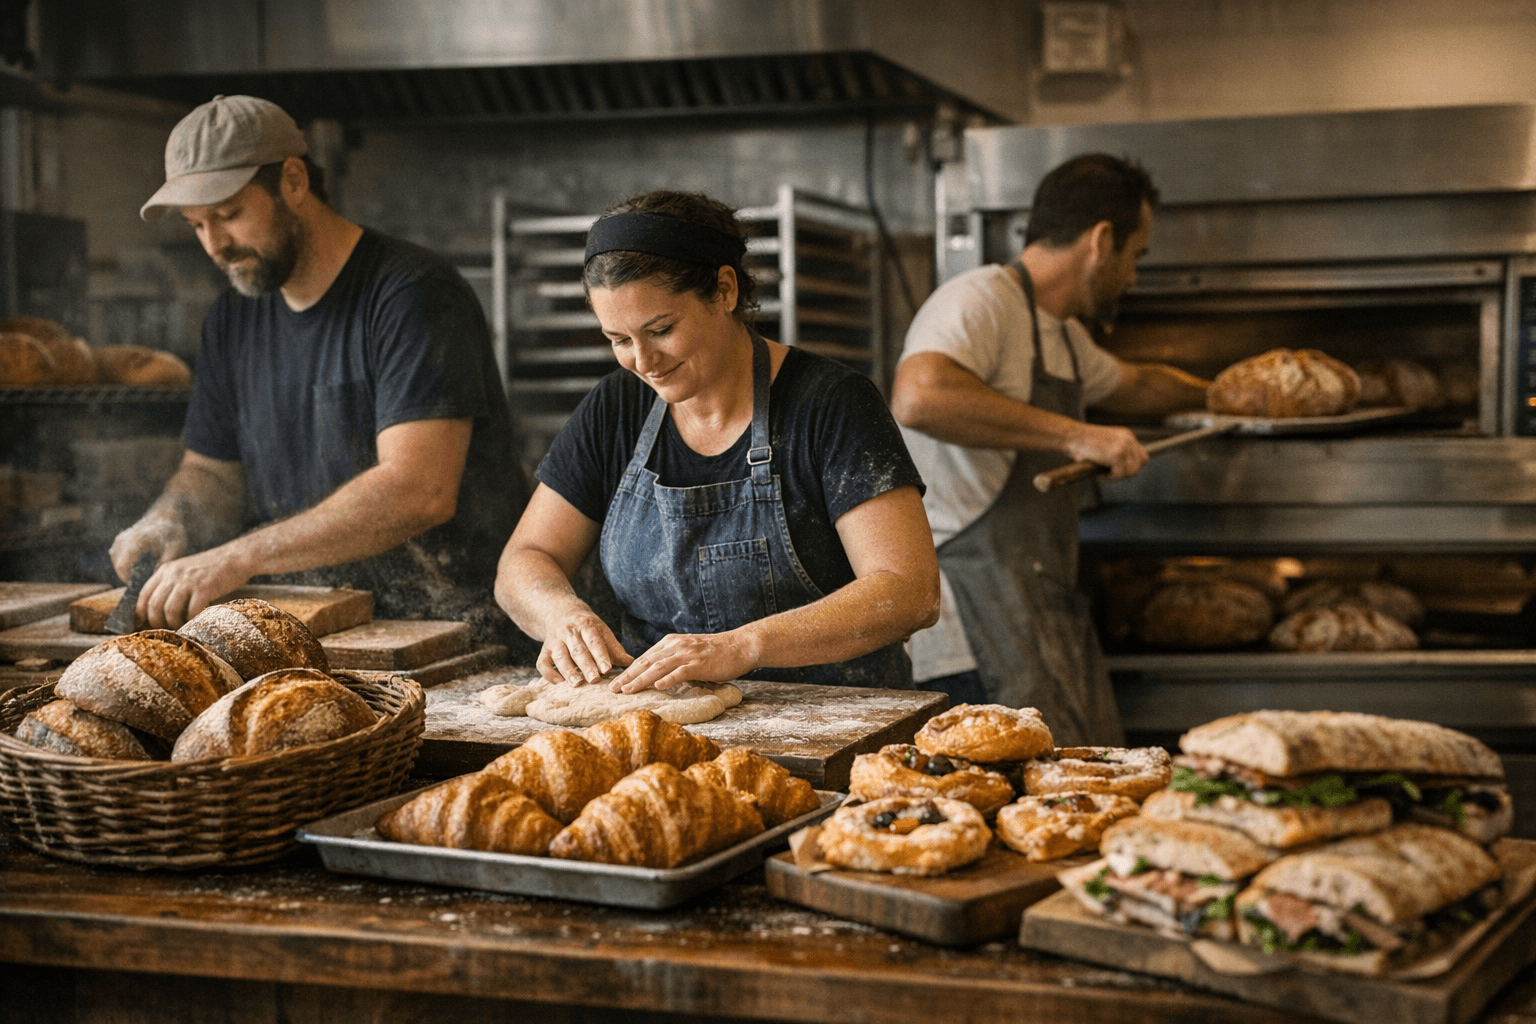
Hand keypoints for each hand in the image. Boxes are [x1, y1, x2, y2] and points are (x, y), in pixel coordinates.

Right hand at [109, 518, 186, 582]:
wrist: (166, 517)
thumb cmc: (172, 533)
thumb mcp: (175, 549)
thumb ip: (164, 563)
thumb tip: (154, 578)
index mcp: (136, 542)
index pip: (122, 566)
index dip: (128, 579)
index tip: (141, 585)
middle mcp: (124, 540)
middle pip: (118, 566)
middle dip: (129, 576)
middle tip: (145, 579)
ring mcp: (119, 540)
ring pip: (116, 563)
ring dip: (127, 570)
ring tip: (144, 570)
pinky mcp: (119, 541)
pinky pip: (116, 557)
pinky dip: (125, 563)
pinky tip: (140, 564)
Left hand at [136, 547, 252, 628]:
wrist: (237, 557)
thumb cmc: (212, 568)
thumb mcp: (185, 570)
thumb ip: (171, 583)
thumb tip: (159, 610)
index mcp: (166, 569)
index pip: (143, 595)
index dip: (141, 613)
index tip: (144, 624)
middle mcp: (173, 574)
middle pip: (154, 605)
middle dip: (157, 622)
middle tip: (166, 629)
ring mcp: (189, 580)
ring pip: (169, 610)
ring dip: (174, 623)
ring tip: (182, 626)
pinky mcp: (205, 587)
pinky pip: (191, 611)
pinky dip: (192, 620)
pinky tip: (196, 621)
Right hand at [536, 609, 631, 685]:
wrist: (561, 611)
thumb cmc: (587, 627)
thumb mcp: (602, 631)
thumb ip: (615, 649)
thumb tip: (631, 663)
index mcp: (587, 625)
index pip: (594, 641)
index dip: (600, 655)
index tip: (607, 668)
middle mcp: (569, 632)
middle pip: (578, 650)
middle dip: (586, 665)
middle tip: (594, 679)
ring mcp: (555, 641)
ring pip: (561, 656)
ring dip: (568, 670)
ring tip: (577, 684)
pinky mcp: (545, 650)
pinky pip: (542, 662)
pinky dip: (549, 673)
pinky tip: (558, 683)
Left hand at [609, 630, 757, 693]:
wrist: (740, 646)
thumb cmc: (715, 652)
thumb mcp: (689, 652)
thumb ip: (673, 660)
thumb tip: (656, 675)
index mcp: (671, 643)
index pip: (644, 658)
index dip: (629, 671)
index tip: (616, 682)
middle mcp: (676, 646)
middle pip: (646, 662)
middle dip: (628, 676)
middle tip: (612, 689)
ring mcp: (687, 655)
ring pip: (658, 667)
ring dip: (640, 679)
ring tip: (627, 690)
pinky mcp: (699, 664)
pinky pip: (680, 672)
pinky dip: (668, 679)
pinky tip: (657, 686)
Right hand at [1065, 423, 1147, 479]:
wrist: (1070, 436)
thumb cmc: (1081, 443)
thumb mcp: (1104, 445)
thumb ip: (1117, 452)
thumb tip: (1126, 470)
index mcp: (1126, 435)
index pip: (1142, 455)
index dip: (1132, 465)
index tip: (1118, 470)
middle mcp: (1128, 438)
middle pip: (1140, 463)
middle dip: (1126, 472)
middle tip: (1109, 473)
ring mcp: (1124, 446)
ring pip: (1131, 471)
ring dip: (1117, 476)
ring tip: (1103, 473)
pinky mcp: (1117, 454)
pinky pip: (1120, 474)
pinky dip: (1109, 478)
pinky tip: (1099, 472)